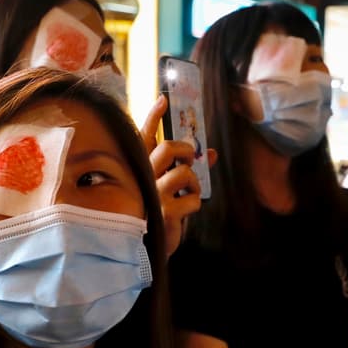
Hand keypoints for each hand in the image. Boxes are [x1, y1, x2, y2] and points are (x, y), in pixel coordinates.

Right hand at [140, 96, 215, 255]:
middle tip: (191, 159)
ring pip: (183, 171)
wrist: (146, 248)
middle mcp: (141, 177)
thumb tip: (209, 152)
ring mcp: (151, 194)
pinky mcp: (163, 211)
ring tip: (188, 192)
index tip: (164, 99)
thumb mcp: (168, 189)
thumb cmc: (156, 213)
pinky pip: (192, 199)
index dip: (154, 116)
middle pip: (168, 148)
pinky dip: (195, 203)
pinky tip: (185, 212)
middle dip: (186, 149)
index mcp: (138, 168)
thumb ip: (184, 169)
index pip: (143, 137)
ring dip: (194, 181)